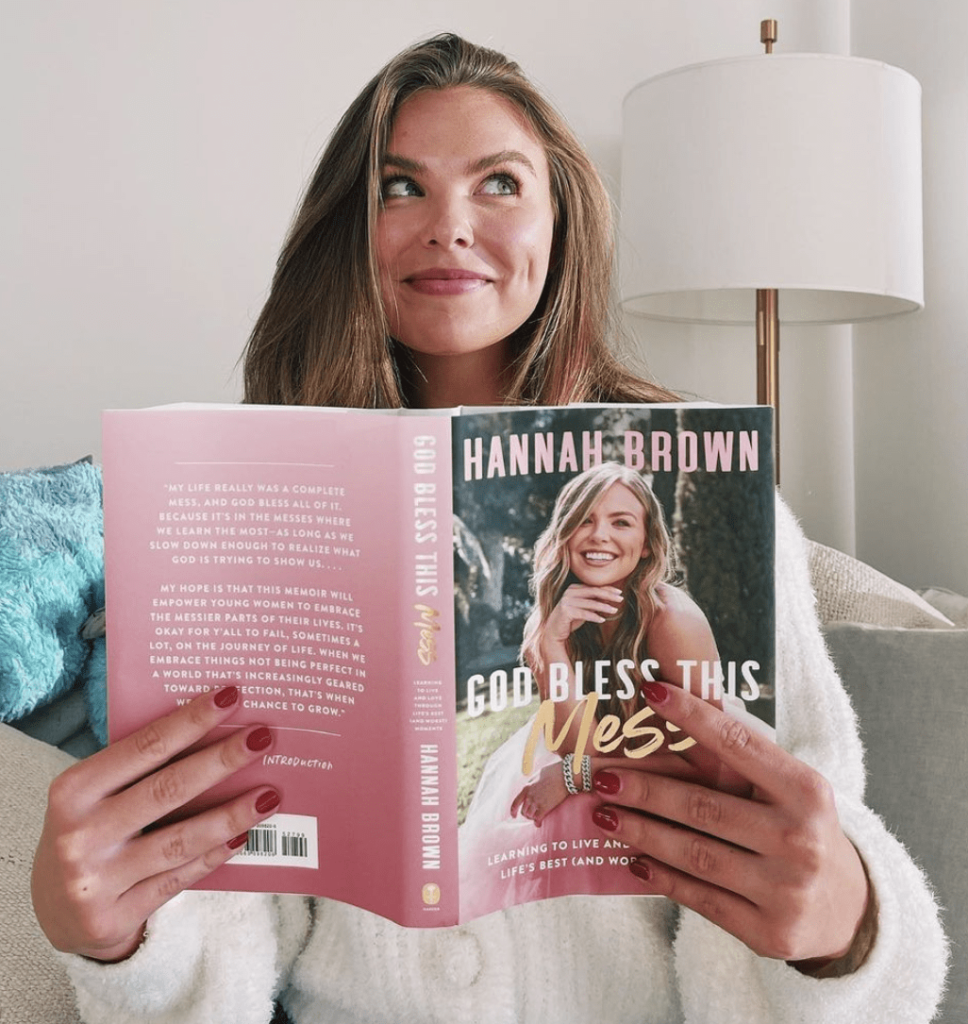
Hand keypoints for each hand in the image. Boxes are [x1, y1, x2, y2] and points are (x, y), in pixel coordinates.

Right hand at [32, 686, 279, 962]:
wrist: (53, 914)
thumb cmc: (88, 833)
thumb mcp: (94, 797)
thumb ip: (139, 771)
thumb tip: (213, 733)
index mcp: (74, 791)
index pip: (144, 747)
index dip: (191, 720)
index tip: (230, 697)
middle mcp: (80, 834)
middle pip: (168, 789)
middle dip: (222, 761)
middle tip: (263, 738)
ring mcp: (96, 880)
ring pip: (181, 840)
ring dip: (232, 815)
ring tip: (270, 795)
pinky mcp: (114, 918)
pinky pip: (179, 879)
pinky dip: (214, 855)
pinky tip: (244, 836)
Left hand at [510, 761, 568, 825]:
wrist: (563, 775)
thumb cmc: (552, 772)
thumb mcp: (537, 775)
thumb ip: (532, 783)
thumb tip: (530, 788)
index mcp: (526, 788)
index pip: (515, 802)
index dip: (513, 811)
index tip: (513, 816)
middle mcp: (529, 796)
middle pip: (523, 811)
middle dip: (526, 814)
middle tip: (532, 815)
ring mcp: (537, 802)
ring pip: (530, 816)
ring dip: (532, 818)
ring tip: (536, 818)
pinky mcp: (545, 807)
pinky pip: (538, 819)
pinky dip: (537, 823)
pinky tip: (539, 824)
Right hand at [543, 584, 622, 645]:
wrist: (553, 630)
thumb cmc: (570, 619)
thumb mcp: (584, 608)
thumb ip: (594, 601)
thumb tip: (610, 597)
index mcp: (574, 588)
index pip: (594, 587)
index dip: (608, 589)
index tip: (619, 593)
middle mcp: (570, 592)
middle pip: (593, 592)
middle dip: (609, 595)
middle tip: (621, 599)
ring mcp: (567, 601)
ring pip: (590, 603)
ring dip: (604, 607)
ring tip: (614, 610)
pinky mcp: (565, 611)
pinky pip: (583, 613)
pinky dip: (594, 616)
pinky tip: (602, 620)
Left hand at [591, 681, 869, 964]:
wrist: (849, 910)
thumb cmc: (804, 831)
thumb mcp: (791, 791)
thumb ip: (744, 763)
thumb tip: (674, 718)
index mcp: (806, 791)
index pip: (739, 745)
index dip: (693, 717)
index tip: (651, 693)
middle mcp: (799, 838)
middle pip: (704, 807)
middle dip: (645, 790)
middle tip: (602, 776)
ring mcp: (784, 889)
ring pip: (694, 854)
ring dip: (641, 832)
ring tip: (605, 815)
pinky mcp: (767, 931)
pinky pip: (700, 897)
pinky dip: (661, 876)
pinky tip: (633, 858)